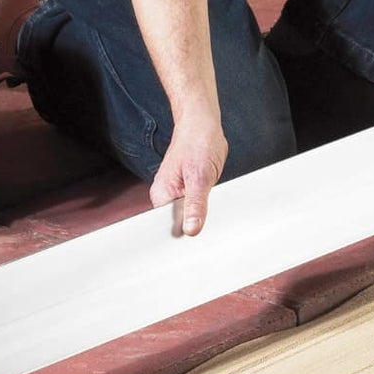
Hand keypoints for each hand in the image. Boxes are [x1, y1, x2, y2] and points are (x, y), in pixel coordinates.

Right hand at [149, 113, 228, 235]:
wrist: (202, 124)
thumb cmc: (198, 143)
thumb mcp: (200, 177)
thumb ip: (195, 205)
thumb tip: (190, 230)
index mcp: (161, 195)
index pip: (162, 227)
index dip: (175, 239)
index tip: (188, 250)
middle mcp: (166, 196)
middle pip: (176, 225)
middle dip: (190, 230)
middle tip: (205, 235)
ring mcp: (177, 194)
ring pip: (188, 217)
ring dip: (199, 219)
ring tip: (209, 221)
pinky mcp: (189, 191)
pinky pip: (196, 208)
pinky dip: (205, 210)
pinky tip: (212, 211)